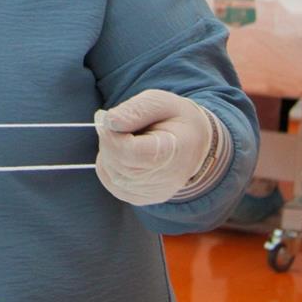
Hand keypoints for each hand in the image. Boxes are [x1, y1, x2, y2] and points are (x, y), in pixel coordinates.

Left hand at [95, 89, 213, 205]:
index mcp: (175, 152)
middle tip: (118, 125)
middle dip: (109, 141)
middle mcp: (166, 180)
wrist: (194, 144)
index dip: (113, 136)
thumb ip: (135, 110)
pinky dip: (109, 163)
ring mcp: (152, 193)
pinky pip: (109, 180)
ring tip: (126, 138)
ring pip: (111, 173)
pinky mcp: (140, 198)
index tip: (111, 120)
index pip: (132, 152)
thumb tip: (108, 121)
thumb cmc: (175, 119)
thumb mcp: (160, 102)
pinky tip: (123, 152)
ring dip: (108, 152)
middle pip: (119, 164)